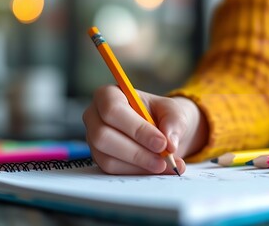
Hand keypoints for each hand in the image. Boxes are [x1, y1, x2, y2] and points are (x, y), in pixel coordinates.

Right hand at [82, 85, 207, 174]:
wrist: (161, 131)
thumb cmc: (162, 114)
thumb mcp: (173, 111)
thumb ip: (174, 122)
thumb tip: (169, 142)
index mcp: (108, 95)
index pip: (112, 109)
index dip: (136, 128)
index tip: (162, 142)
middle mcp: (94, 116)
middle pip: (103, 136)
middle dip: (137, 152)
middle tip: (164, 159)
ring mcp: (94, 139)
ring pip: (108, 158)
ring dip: (139, 165)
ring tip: (165, 165)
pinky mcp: (100, 159)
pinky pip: (114, 170)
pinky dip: (138, 172)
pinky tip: (157, 169)